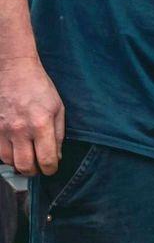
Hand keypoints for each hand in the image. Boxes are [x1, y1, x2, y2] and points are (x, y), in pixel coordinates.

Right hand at [0, 56, 63, 175]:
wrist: (14, 71)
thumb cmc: (39, 88)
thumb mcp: (58, 108)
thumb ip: (59, 134)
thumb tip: (57, 156)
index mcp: (41, 124)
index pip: (46, 159)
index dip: (51, 169)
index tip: (51, 168)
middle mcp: (20, 129)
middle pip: (25, 166)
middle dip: (34, 171)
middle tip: (38, 167)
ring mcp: (3, 130)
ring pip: (9, 162)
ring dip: (19, 164)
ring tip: (26, 157)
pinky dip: (7, 155)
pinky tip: (14, 149)